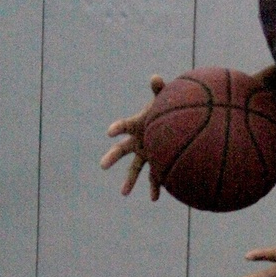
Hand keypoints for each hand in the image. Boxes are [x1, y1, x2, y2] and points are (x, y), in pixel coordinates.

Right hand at [100, 75, 163, 198]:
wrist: (173, 126)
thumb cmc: (164, 111)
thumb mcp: (163, 101)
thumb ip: (159, 90)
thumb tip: (156, 77)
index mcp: (137, 126)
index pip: (124, 126)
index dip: (117, 127)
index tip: (110, 131)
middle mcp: (137, 142)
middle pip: (121, 150)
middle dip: (112, 158)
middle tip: (102, 165)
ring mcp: (145, 154)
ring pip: (135, 169)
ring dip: (129, 181)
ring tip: (123, 193)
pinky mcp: (156, 162)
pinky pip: (154, 177)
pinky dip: (154, 187)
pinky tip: (154, 199)